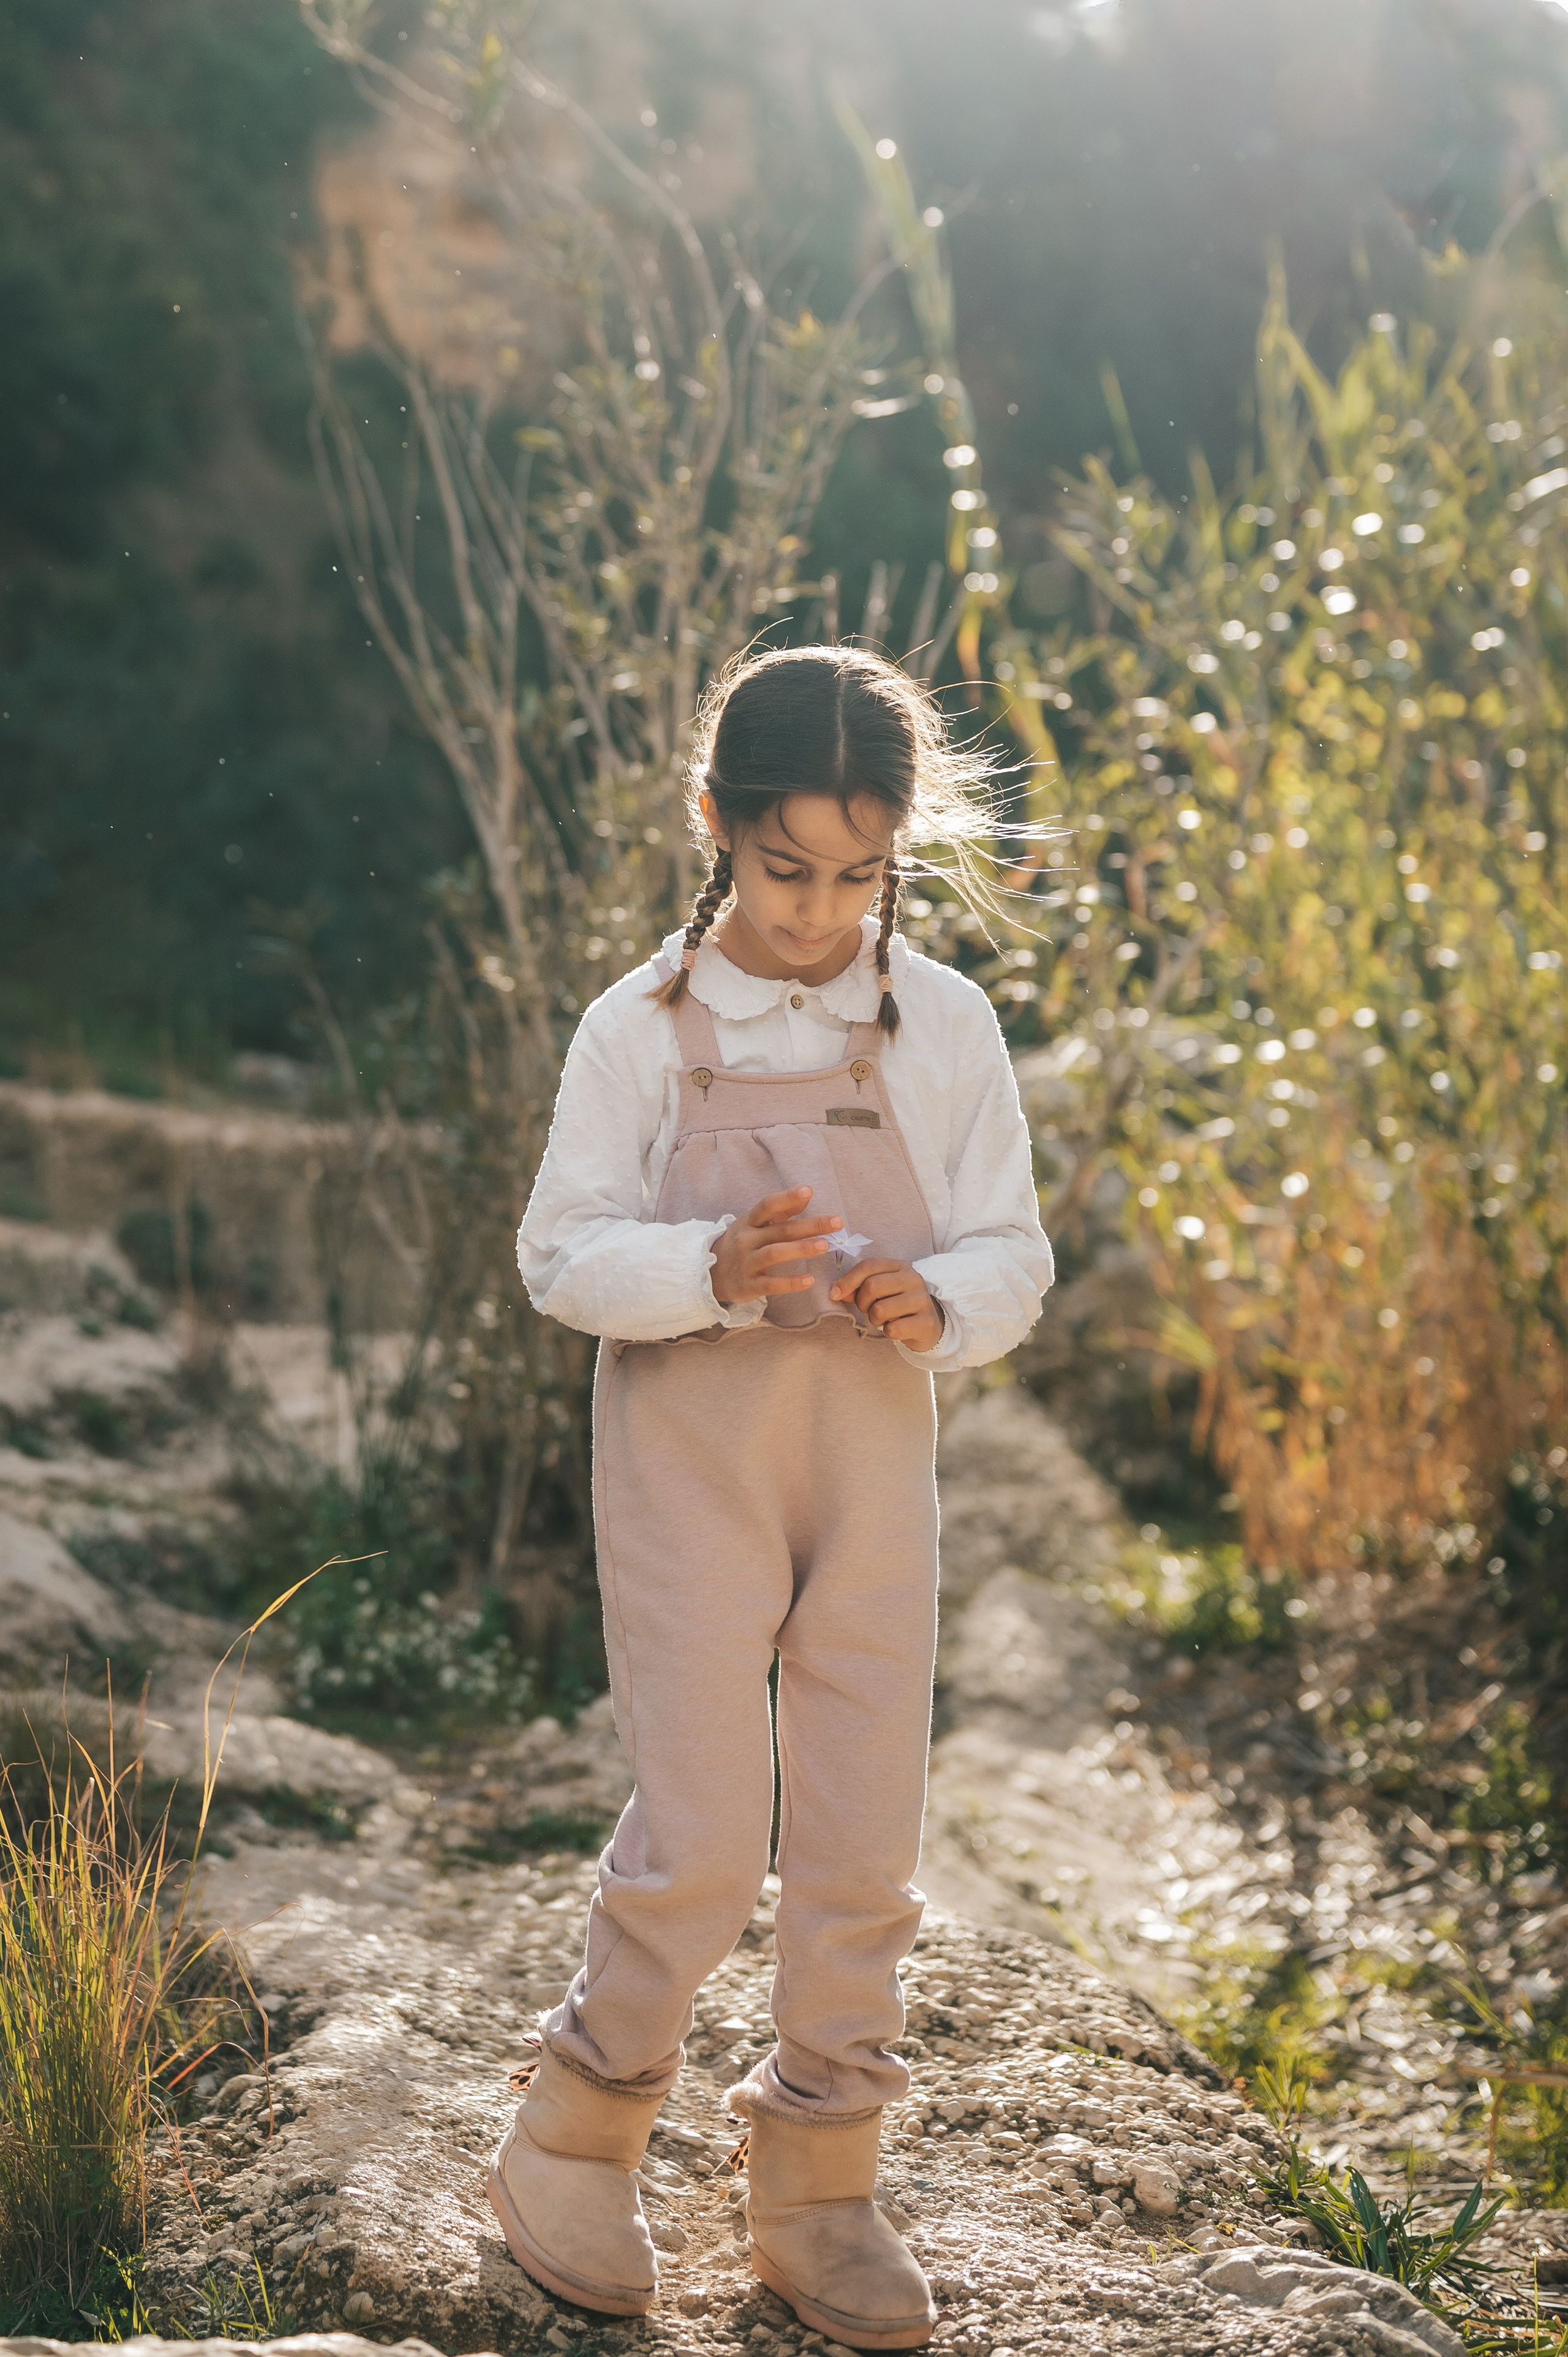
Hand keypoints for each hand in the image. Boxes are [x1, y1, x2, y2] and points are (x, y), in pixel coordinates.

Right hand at [710, 1186, 843, 1304]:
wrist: (710, 1275)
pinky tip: (809, 1280)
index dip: (787, 1198)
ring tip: (824, 1246)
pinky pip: (770, 1284)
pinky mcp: (748, 1286)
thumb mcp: (755, 1225)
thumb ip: (781, 1212)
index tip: (809, 1191)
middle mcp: (746, 1240)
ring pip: (774, 1253)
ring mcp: (746, 1263)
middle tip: (837, 1222)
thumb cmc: (743, 1244)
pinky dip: (790, 1283)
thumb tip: (807, 1194)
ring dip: (800, 1249)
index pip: (767, 1206)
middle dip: (810, 1225)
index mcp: (749, 1222)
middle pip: (780, 1230)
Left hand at [829, 1257, 944, 1351]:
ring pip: (880, 1310)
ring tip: (884, 1319)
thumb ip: (858, 1287)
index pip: (868, 1266)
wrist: (928, 1324)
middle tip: (869, 1310)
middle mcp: (913, 1279)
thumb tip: (836, 1291)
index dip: (847, 1280)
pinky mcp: (926, 1322)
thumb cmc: (897, 1304)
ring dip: (874, 1319)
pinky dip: (888, 1332)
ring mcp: (922, 1300)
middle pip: (872, 1286)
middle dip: (862, 1303)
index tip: (835, 1294)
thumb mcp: (880, 1290)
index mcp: (900, 1266)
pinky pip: (893, 1329)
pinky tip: (896, 1328)